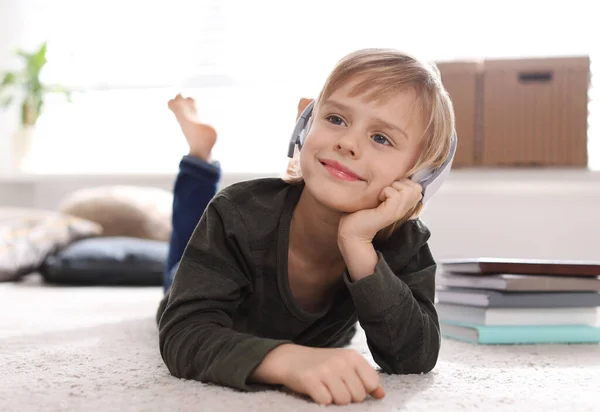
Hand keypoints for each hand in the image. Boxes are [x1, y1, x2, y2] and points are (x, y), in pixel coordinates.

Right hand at [253, 344, 384, 404]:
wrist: (290, 359)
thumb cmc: (322, 364)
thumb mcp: (345, 365)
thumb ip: (364, 378)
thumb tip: (381, 395)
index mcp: (352, 356)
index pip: (371, 383)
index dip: (363, 391)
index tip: (351, 387)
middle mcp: (340, 361)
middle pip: (358, 396)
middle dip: (348, 397)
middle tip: (334, 387)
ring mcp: (325, 370)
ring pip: (343, 401)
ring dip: (334, 400)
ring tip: (326, 389)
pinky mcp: (310, 380)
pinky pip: (325, 402)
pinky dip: (321, 401)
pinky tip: (316, 391)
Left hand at [338, 179, 422, 242]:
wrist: (351, 231)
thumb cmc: (361, 212)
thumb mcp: (379, 196)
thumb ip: (390, 188)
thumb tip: (396, 175)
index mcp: (404, 205)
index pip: (418, 187)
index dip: (404, 182)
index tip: (387, 189)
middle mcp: (405, 209)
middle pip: (417, 187)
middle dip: (400, 182)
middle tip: (384, 191)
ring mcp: (399, 211)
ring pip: (409, 189)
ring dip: (392, 187)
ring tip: (380, 195)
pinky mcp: (391, 213)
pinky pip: (396, 194)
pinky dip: (385, 192)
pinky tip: (377, 200)